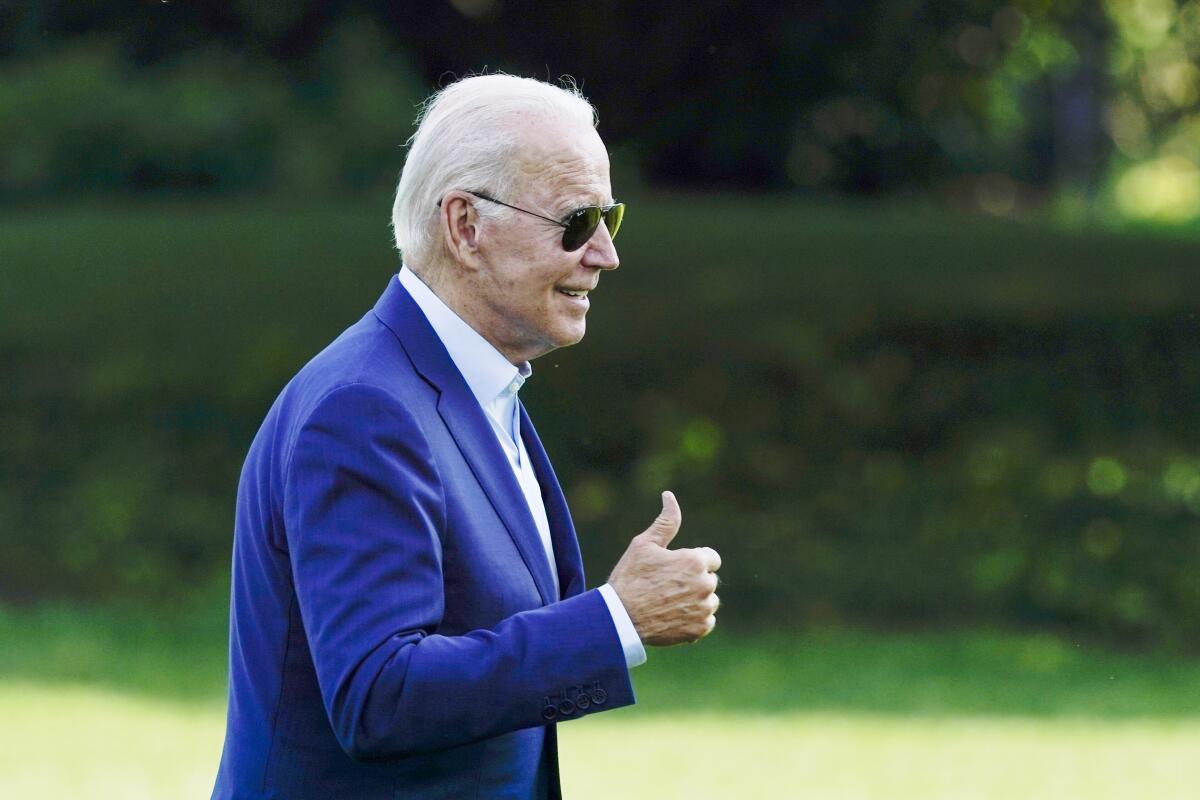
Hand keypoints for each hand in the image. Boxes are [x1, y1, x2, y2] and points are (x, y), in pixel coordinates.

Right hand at [607, 491, 721, 645]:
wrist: (620, 618)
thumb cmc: (630, 578)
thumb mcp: (644, 544)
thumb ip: (666, 521)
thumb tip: (669, 495)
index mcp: (695, 561)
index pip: (711, 558)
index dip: (692, 561)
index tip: (675, 568)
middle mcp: (705, 584)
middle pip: (709, 579)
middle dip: (693, 581)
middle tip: (666, 587)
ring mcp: (704, 608)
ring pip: (709, 601)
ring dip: (695, 601)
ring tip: (668, 603)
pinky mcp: (700, 629)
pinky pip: (706, 621)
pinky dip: (694, 620)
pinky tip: (672, 617)